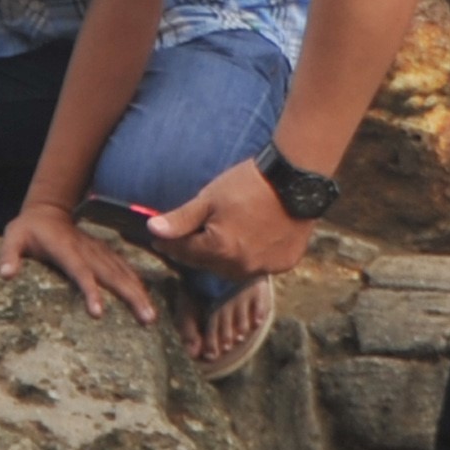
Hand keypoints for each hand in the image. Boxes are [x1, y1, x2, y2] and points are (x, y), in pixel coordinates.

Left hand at [0, 202, 160, 323]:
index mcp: (64, 249)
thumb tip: (5, 275)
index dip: (89, 291)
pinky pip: (125, 268)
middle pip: (112, 275)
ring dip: (139, 293)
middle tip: (146, 319)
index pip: (79, 272)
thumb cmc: (28, 229)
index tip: (98, 312)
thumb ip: (8, 256)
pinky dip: (137, 282)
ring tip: (151, 317)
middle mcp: (86, 250)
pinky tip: (148, 299)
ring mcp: (98, 251)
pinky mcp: (104, 252)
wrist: (47, 209)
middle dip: (130, 296)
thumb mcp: (12, 237)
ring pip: (123, 272)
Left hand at [149, 160, 313, 280]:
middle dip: (194, 252)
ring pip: (232, 269)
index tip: (159, 239)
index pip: (185, 252)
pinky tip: (246, 242)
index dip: (169, 244)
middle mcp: (241, 265)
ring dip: (221, 258)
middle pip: (208, 263)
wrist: (296, 180)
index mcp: (220, 249)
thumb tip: (152, 229)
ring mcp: (265, 267)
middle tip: (186, 240)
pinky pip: (258, 266)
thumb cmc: (250, 184)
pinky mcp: (284, 263)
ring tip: (216, 241)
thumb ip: (181, 219)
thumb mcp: (209, 198)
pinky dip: (249, 257)